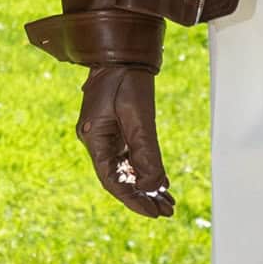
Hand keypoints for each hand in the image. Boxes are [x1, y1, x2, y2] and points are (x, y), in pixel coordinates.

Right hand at [75, 63, 175, 219]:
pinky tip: (161, 184)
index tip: (154, 213)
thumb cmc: (125, 77)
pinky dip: (146, 171)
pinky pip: (130, 158)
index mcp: (94, 139)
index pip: (113, 181)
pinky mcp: (118, 130)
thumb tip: (156, 185)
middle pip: (120, 179)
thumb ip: (146, 151)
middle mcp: (98, 141)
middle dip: (143, 197)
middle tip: (167, 212)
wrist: (120, 50)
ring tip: (168, 204)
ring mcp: (107, 136)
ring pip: (127, 171)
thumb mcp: (138, 114)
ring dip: (147, 187)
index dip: (133, 200)